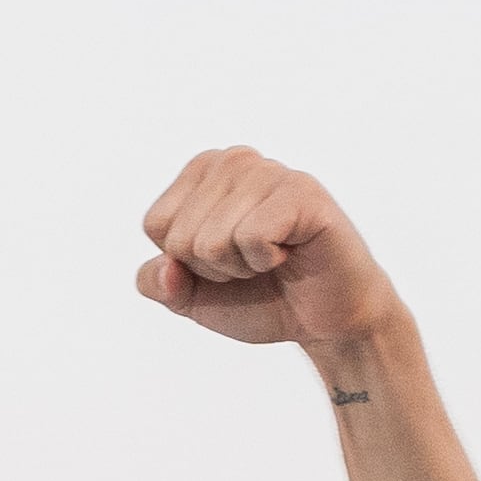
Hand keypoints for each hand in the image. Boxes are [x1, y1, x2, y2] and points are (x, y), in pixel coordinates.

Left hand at [136, 148, 399, 348]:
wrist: (325, 320)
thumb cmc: (260, 296)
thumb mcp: (190, 296)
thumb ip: (156, 283)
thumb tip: (166, 268)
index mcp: (202, 172)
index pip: (155, 224)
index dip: (184, 261)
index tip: (225, 259)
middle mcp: (234, 160)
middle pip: (180, 236)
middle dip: (213, 269)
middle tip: (253, 263)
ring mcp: (270, 170)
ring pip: (212, 240)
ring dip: (241, 267)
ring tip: (273, 258)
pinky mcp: (302, 191)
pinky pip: (251, 237)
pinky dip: (266, 261)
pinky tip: (291, 252)